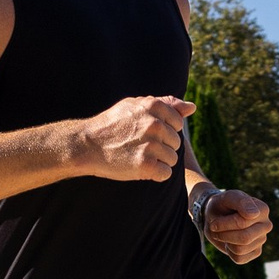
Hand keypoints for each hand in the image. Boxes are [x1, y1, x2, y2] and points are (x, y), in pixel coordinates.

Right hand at [74, 96, 192, 183]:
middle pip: (177, 142)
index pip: (178, 123)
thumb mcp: (135, 105)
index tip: (147, 133)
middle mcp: (154, 125)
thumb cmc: (112, 125)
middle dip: (162, 146)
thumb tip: (191, 107)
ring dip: (159, 162)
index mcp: (154, 107)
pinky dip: (155, 174)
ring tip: (139, 156)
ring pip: (172, 159)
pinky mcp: (145, 165)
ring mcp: (150, 145)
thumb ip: (166, 104)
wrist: (87, 145)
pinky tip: (141, 168)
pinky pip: (165, 173)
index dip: (165, 130)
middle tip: (140, 146)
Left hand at [203, 188, 272, 263]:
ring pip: (240, 249)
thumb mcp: (228, 197)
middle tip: (215, 228)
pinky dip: (229, 251)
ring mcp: (262, 240)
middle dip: (224, 234)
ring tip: (222, 234)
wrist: (217, 215)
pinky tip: (229, 242)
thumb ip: (241, 201)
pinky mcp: (255, 252)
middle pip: (244, 238)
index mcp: (262, 210)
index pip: (243, 223)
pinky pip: (239, 259)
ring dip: (225, 242)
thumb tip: (254, 214)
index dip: (224, 224)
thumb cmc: (223, 205)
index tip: (214, 222)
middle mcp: (266, 225)